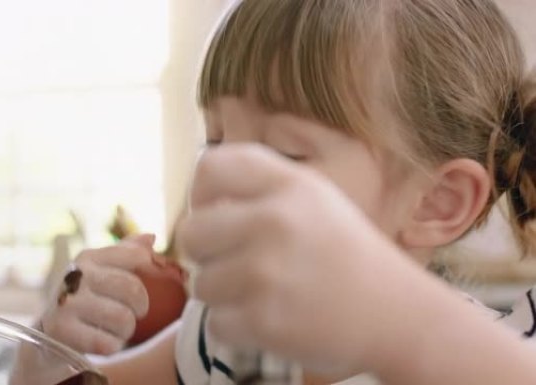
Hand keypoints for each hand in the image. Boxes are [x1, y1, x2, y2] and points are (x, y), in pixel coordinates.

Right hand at [40, 234, 156, 354]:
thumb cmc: (84, 301)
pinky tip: (102, 342)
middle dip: (140, 307)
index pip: (135, 255)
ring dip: (125, 331)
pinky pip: (108, 343)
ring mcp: (67, 302)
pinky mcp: (62, 331)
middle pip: (132, 289)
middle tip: (133, 314)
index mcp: (89, 258)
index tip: (141, 285)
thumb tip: (151, 237)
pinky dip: (111, 347)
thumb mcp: (101, 273)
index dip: (149, 270)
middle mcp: (76, 275)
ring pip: (123, 319)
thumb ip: (126, 254)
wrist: (46, 336)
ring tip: (116, 330)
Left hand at [177, 144, 417, 374]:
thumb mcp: (314, 198)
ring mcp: (267, 272)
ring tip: (263, 294)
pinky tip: (268, 318)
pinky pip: (215, 324)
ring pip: (200, 284)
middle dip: (208, 254)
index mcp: (288, 184)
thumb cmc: (344, 254)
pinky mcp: (264, 321)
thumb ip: (260, 189)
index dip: (202, 195)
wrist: (396, 314)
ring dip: (224, 296)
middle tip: (238, 264)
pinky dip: (236, 328)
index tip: (218, 216)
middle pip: (192, 232)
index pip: (209, 168)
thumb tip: (197, 203)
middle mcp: (274, 221)